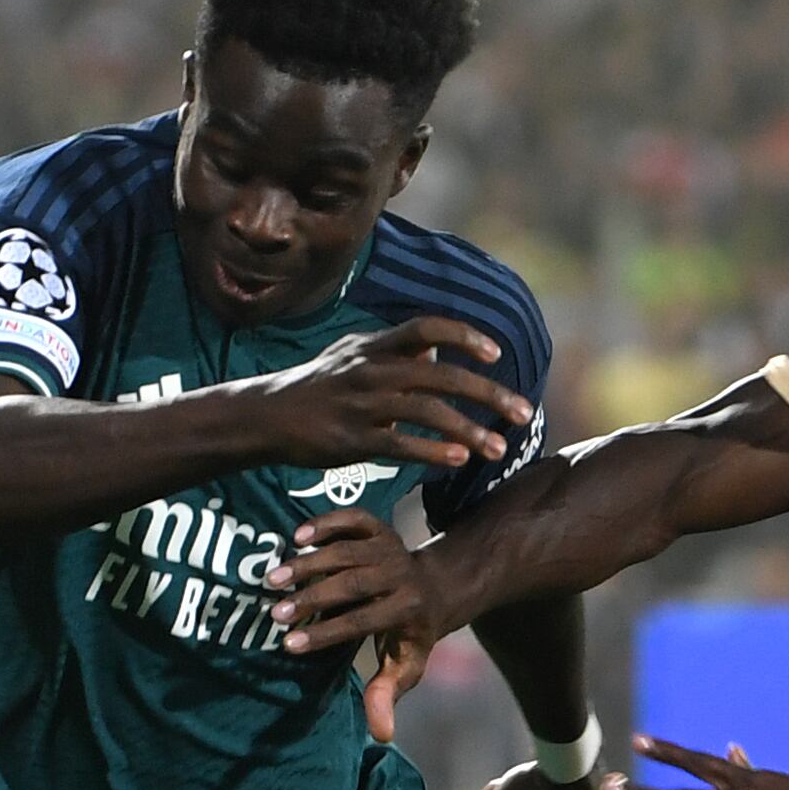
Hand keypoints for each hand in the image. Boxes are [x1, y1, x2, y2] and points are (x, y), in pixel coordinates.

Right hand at [244, 316, 532, 472]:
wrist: (266, 416)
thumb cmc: (316, 386)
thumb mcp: (353, 357)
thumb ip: (395, 351)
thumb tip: (437, 348)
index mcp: (374, 347)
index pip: (426, 328)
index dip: (463, 338)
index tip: (495, 355)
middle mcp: (371, 370)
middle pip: (440, 374)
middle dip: (487, 393)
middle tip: (522, 412)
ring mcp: (361, 405)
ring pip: (426, 411)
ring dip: (468, 431)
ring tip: (499, 450)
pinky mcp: (352, 440)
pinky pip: (399, 444)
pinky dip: (432, 451)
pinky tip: (459, 461)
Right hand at [264, 510, 436, 740]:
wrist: (436, 586)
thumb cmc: (410, 634)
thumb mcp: (406, 666)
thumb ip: (388, 694)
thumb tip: (381, 735)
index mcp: (407, 610)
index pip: (363, 621)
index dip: (326, 633)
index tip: (289, 644)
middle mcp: (400, 575)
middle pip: (353, 583)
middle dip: (313, 597)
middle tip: (275, 611)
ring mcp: (389, 547)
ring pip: (347, 551)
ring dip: (308, 562)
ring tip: (272, 578)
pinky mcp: (378, 527)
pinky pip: (352, 520)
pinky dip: (326, 523)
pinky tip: (296, 536)